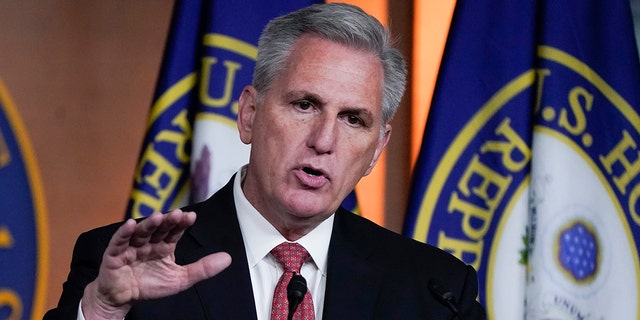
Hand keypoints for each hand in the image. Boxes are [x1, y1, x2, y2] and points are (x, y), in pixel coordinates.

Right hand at [81, 209, 231, 318]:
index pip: (175, 231)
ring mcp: (131, 247)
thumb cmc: (150, 285)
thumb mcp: (181, 279)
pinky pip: (119, 242)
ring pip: (141, 232)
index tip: (191, 216)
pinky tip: (130, 224)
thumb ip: (203, 268)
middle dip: (167, 220)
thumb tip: (228, 258)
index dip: (182, 223)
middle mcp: (148, 242)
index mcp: (164, 246)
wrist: (123, 299)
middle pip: (158, 228)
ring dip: (148, 224)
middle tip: (177, 214)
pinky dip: (124, 233)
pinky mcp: (114, 254)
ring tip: (157, 217)